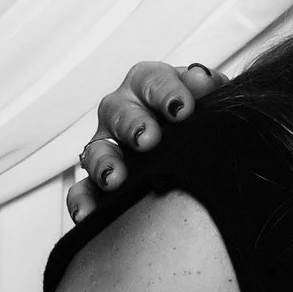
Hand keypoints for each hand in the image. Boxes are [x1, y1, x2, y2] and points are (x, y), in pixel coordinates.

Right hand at [64, 62, 221, 221]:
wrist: (199, 147)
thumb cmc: (199, 115)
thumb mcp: (209, 97)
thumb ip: (206, 86)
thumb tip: (199, 79)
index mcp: (148, 85)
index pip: (150, 80)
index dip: (165, 92)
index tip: (182, 109)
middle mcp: (122, 111)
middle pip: (119, 112)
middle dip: (133, 125)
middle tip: (148, 140)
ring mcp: (108, 144)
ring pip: (96, 149)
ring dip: (103, 163)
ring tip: (115, 178)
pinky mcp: (99, 178)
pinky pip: (83, 188)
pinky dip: (83, 200)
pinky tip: (88, 213)